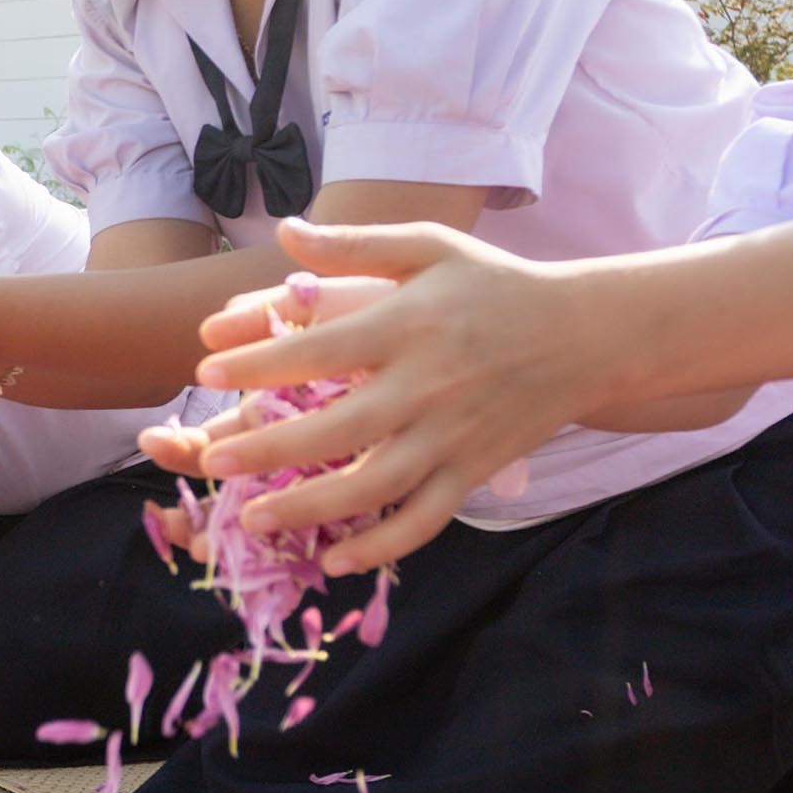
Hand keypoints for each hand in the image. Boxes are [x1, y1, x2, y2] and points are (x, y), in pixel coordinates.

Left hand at [181, 219, 616, 571]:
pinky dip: (382, 546)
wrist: (587, 333)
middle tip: (211, 459)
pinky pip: (424, 520)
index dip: (259, 363)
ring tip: (253, 519)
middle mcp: (428, 386)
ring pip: (373, 487)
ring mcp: (452, 436)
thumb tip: (285, 233)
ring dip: (309, 509)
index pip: (321, 348)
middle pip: (336, 428)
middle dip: (266, 449)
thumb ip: (356, 245)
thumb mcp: (430, 247)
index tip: (205, 372)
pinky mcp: (474, 472)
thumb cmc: (496, 284)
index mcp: (410, 325)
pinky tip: (336, 558)